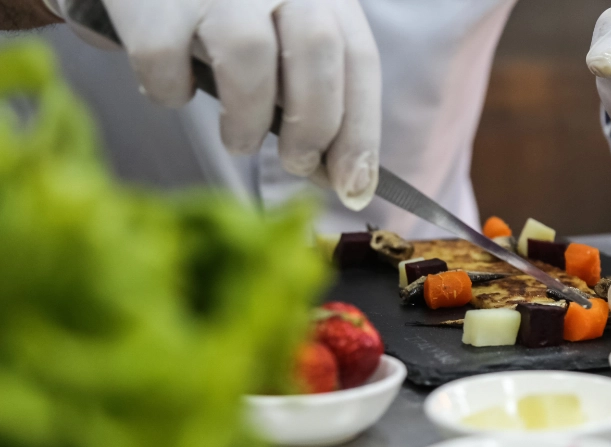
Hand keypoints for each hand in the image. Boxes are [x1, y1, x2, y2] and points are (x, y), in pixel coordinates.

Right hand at [48, 0, 380, 209]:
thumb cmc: (223, 10)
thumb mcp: (280, 33)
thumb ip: (311, 91)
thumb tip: (340, 175)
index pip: (358, 58)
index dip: (361, 128)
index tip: (354, 184)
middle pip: (317, 48)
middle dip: (314, 124)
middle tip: (297, 162)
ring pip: (249, 53)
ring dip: (248, 119)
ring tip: (238, 139)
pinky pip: (166, 57)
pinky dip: (171, 90)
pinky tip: (175, 90)